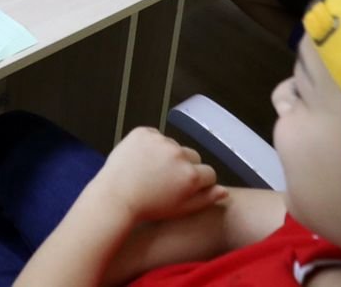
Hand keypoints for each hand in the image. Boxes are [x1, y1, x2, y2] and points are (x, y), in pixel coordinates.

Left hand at [93, 128, 226, 223]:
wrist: (115, 197)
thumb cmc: (149, 208)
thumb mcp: (181, 209)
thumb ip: (206, 199)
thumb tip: (225, 191)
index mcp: (191, 175)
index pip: (208, 173)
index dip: (198, 182)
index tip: (185, 188)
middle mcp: (179, 154)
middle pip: (192, 156)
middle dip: (185, 166)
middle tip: (166, 180)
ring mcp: (160, 141)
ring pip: (173, 146)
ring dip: (167, 155)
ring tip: (151, 171)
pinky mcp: (143, 132)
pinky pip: (155, 136)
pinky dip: (151, 145)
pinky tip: (142, 159)